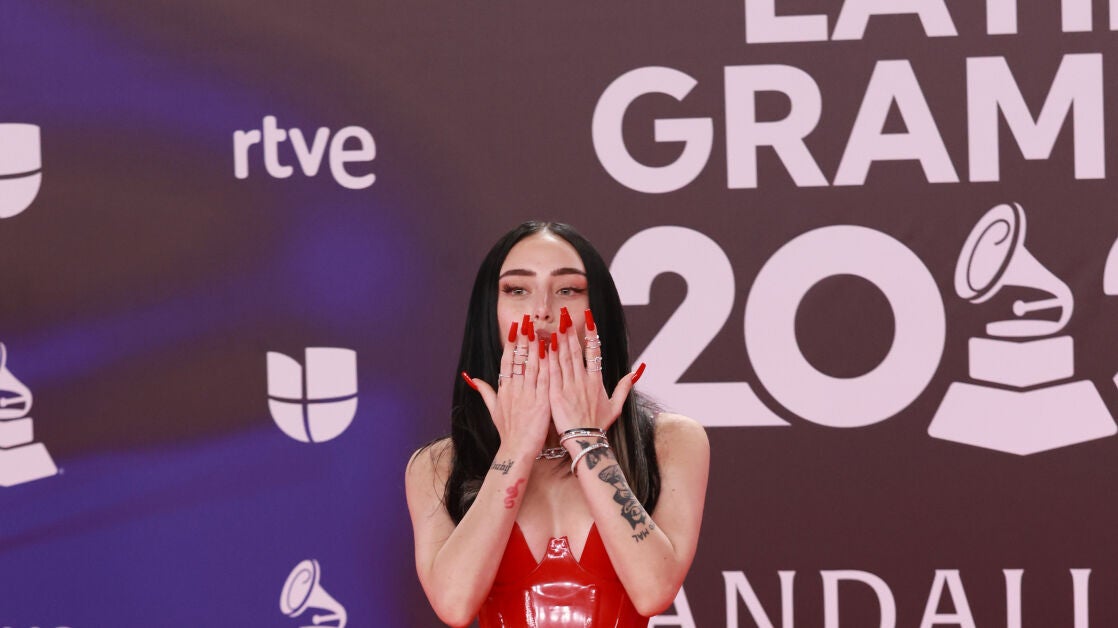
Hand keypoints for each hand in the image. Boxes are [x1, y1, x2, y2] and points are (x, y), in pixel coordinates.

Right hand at [463, 316, 550, 457]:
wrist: (516, 450)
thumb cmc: (507, 432)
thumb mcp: (493, 410)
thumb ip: (485, 392)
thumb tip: (471, 378)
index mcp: (504, 389)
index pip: (507, 360)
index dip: (511, 343)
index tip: (515, 328)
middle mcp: (514, 389)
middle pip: (519, 359)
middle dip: (523, 338)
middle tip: (527, 320)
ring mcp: (527, 395)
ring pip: (531, 365)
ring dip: (535, 346)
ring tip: (539, 329)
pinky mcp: (541, 402)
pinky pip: (544, 379)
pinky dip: (547, 365)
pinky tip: (550, 351)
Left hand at [547, 308, 642, 433]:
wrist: (585, 441)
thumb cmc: (599, 425)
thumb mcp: (616, 406)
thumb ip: (625, 386)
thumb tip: (639, 369)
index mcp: (596, 381)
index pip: (594, 351)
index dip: (591, 334)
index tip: (588, 318)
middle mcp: (582, 380)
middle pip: (575, 350)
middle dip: (570, 330)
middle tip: (565, 313)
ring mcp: (568, 386)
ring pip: (562, 358)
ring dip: (558, 339)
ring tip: (555, 322)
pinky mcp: (555, 394)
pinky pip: (551, 372)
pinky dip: (547, 358)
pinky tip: (543, 345)